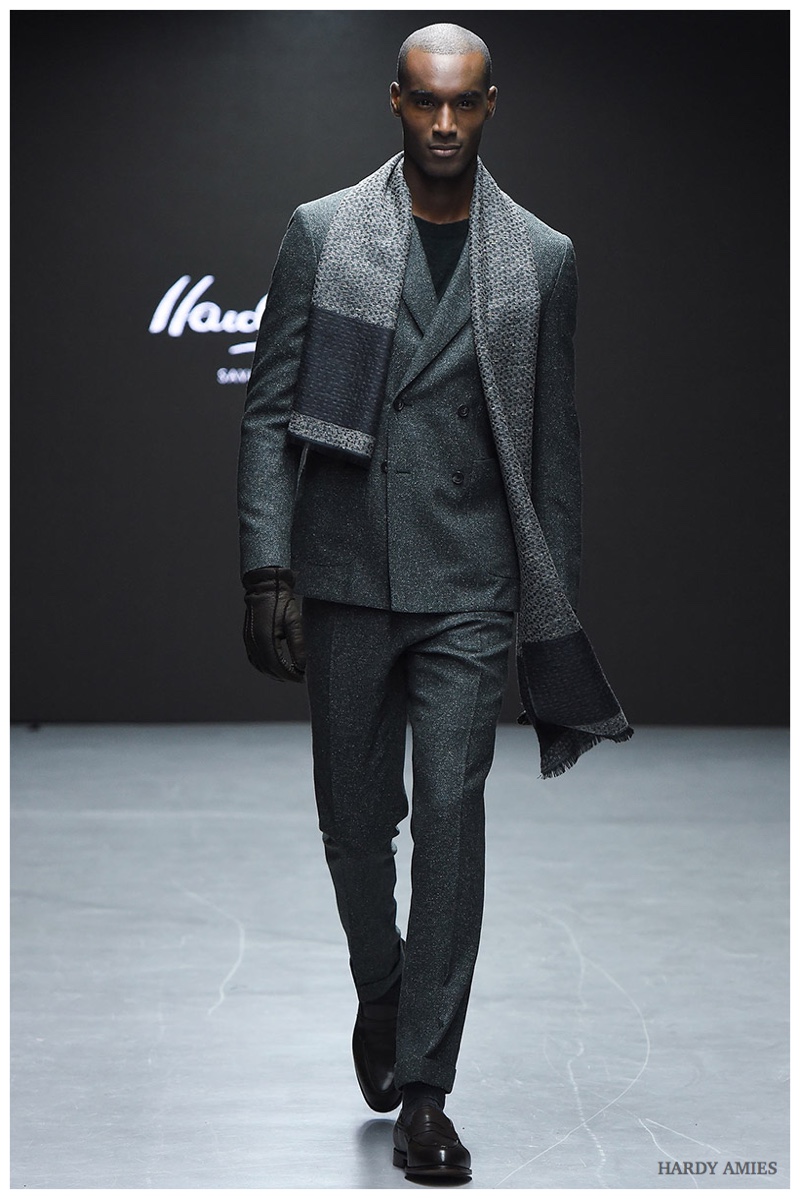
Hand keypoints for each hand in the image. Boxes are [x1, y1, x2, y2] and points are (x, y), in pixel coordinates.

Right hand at [242, 566, 305, 681]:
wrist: (265, 587)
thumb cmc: (281, 601)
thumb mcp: (294, 622)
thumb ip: (298, 645)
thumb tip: (302, 665)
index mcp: (266, 638)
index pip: (278, 666)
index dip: (290, 675)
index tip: (302, 678)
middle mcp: (254, 642)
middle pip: (268, 669)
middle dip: (284, 676)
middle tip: (298, 677)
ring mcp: (249, 640)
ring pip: (259, 666)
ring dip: (273, 673)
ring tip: (288, 675)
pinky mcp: (248, 637)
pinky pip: (253, 658)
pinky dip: (263, 666)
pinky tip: (273, 667)